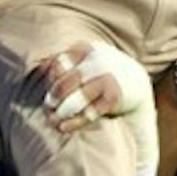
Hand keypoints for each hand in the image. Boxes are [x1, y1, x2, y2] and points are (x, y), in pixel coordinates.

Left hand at [38, 41, 152, 133]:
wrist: (136, 84)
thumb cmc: (100, 74)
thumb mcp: (84, 62)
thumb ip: (64, 65)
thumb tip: (40, 66)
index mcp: (86, 48)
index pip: (59, 63)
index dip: (50, 79)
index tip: (48, 91)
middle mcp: (98, 60)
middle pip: (67, 81)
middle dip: (54, 97)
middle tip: (48, 108)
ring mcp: (108, 76)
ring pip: (78, 97)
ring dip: (63, 111)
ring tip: (54, 121)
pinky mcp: (115, 95)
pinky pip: (91, 111)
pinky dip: (76, 121)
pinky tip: (65, 128)